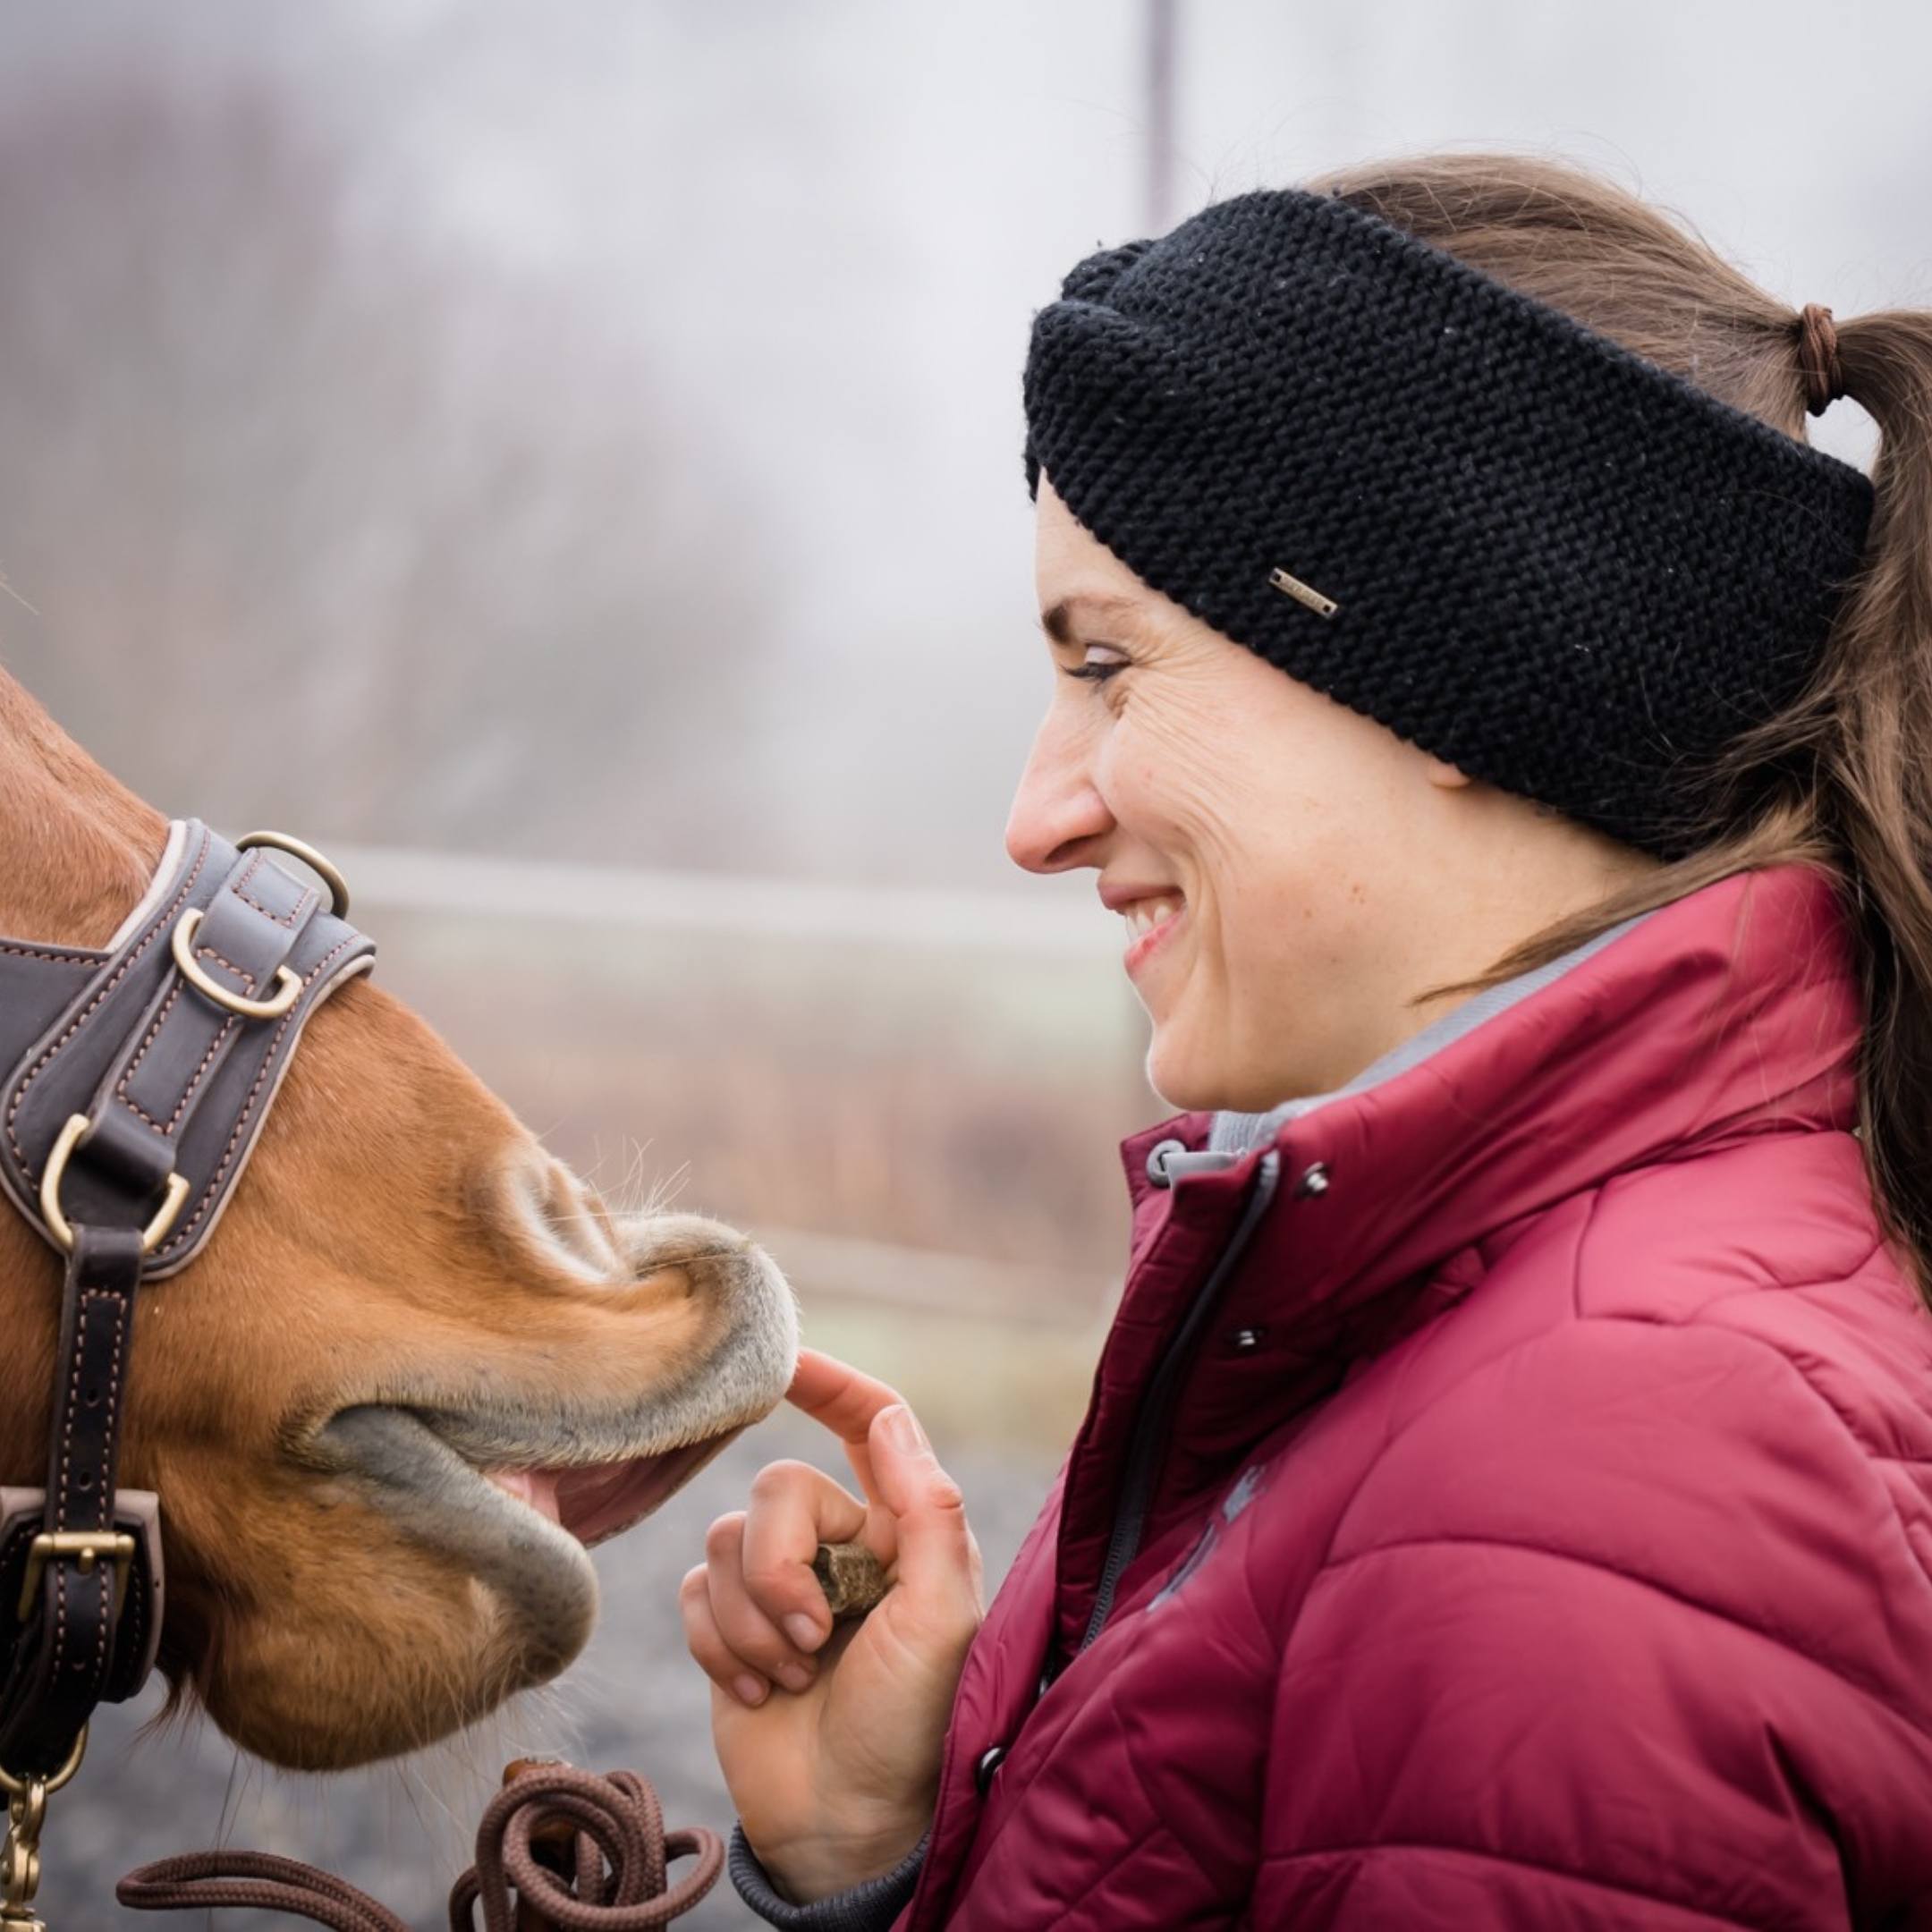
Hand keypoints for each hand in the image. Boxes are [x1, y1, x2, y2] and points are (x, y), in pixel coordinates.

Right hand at [680, 1347, 983, 1903]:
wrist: (847, 1824)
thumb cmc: (912, 1722)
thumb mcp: (942, 1615)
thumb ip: (926, 1508)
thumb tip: (890, 1414)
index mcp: (901, 1527)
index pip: (868, 1423)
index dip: (830, 1382)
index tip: (783, 1360)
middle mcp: (840, 1545)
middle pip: (776, 1490)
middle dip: (783, 1568)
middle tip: (819, 1638)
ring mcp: (781, 1586)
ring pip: (726, 1542)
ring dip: (756, 1622)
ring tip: (798, 1677)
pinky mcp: (731, 1629)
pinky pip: (694, 1593)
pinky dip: (724, 1648)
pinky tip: (764, 1696)